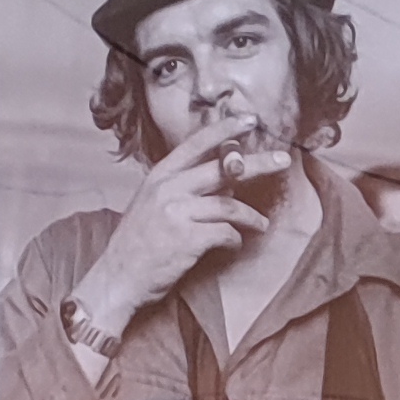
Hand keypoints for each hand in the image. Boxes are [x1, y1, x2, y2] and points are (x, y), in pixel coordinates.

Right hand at [72, 121, 265, 338]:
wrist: (116, 279)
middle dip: (259, 163)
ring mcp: (177, 212)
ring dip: (252, 216)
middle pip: (223, 168)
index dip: (225, 129)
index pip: (197, 143)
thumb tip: (225, 182)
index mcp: (160, 175)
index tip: (250, 120)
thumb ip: (182, 188)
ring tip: (262, 224)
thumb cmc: (137, 245)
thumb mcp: (151, 204)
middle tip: (283, 161)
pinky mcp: (187, 239)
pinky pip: (226, 232)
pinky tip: (234, 244)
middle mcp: (168, 188)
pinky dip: (235, 239)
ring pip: (230, 204)